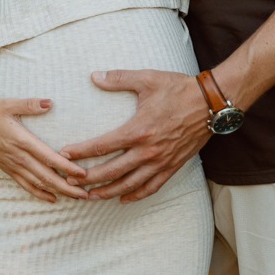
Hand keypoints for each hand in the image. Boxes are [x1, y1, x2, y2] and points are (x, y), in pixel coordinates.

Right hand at [0, 98, 88, 203]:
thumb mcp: (8, 104)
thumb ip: (29, 104)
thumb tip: (50, 102)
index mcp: (22, 140)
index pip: (48, 157)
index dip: (66, 167)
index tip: (82, 174)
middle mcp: (19, 157)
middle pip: (47, 176)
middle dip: (67, 186)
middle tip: (86, 194)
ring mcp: (13, 165)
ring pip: (38, 184)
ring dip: (58, 191)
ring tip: (76, 197)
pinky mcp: (8, 170)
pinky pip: (26, 185)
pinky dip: (40, 193)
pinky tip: (52, 199)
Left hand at [59, 70, 210, 202]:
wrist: (211, 102)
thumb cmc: (178, 88)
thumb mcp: (147, 79)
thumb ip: (119, 79)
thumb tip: (94, 76)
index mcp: (139, 130)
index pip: (102, 146)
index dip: (81, 152)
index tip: (64, 156)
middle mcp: (148, 150)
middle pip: (111, 172)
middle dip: (88, 179)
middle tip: (70, 183)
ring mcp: (161, 161)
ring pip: (129, 185)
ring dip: (108, 192)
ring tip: (90, 196)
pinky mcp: (172, 166)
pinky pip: (151, 187)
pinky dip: (136, 195)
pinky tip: (123, 198)